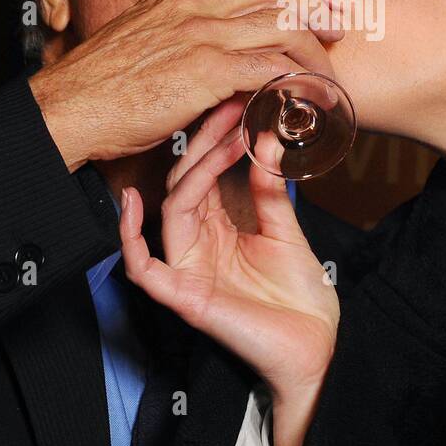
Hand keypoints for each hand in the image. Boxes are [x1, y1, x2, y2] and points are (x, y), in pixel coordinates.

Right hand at [29, 0, 341, 170]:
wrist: (67, 108)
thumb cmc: (100, 85)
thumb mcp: (143, 41)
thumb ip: (182, 35)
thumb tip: (215, 52)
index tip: (306, 9)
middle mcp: (194, 4)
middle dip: (315, 12)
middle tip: (335, 37)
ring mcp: (201, 34)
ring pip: (285, 25)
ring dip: (316, 54)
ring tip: (328, 80)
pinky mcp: (205, 71)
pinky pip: (271, 66)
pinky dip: (297, 83)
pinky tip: (304, 100)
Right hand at [119, 98, 337, 445]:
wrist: (315, 343)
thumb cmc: (299, 292)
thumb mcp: (284, 228)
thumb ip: (269, 188)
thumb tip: (264, 138)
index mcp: (219, 225)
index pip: (206, 173)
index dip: (218, 138)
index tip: (240, 103)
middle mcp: (198, 242)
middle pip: (186, 183)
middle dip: (205, 144)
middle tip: (230, 108)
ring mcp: (189, 267)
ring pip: (172, 211)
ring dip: (194, 172)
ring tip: (223, 140)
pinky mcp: (184, 296)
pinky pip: (142, 267)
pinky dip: (130, 238)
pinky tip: (135, 204)